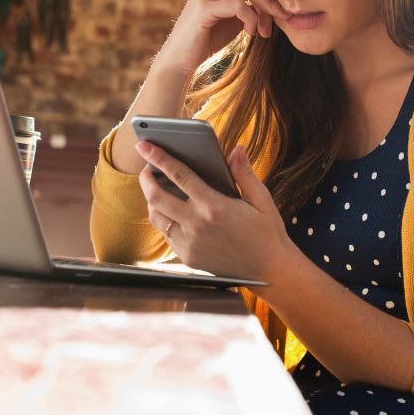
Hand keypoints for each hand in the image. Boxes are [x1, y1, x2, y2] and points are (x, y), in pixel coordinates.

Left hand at [135, 140, 293, 279]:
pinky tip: (171, 212)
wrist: (268, 269)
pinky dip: (164, 220)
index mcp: (215, 206)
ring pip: (156, 218)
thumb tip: (236, 149)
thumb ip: (245, 174)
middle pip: (156, 197)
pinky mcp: (188, 257)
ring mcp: (189, 243)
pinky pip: (166, 235)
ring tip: (155, 189)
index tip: (145, 145)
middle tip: (146, 169)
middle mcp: (197, 225)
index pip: (179, 175)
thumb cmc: (266, 231)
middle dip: (146, 179)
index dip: (159, 158)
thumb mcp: (262, 199)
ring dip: (151, 201)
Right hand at [154, 0, 291, 76]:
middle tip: (271, 27)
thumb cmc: (211, 36)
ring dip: (262, 13)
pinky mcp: (204, 6)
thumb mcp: (236, 17)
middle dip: (268, 5)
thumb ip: (252, 5)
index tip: (278, 18)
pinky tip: (250, 33)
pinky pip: (239, 6)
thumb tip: (278, 0)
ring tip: (262, 32)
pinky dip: (251, 19)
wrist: (182, 56)